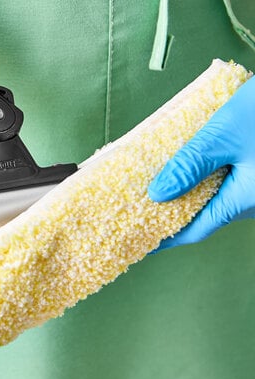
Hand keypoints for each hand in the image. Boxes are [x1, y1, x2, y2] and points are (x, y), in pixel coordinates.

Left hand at [148, 75, 254, 250]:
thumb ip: (190, 164)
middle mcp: (252, 199)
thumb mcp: (223, 136)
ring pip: (214, 196)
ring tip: (150, 185)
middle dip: (170, 212)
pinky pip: (224, 180)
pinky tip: (181, 163)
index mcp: (244, 200)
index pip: (196, 229)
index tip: (138, 242)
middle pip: (204, 214)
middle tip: (136, 209)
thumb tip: (157, 193)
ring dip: (184, 192)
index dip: (165, 238)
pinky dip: (200, 176)